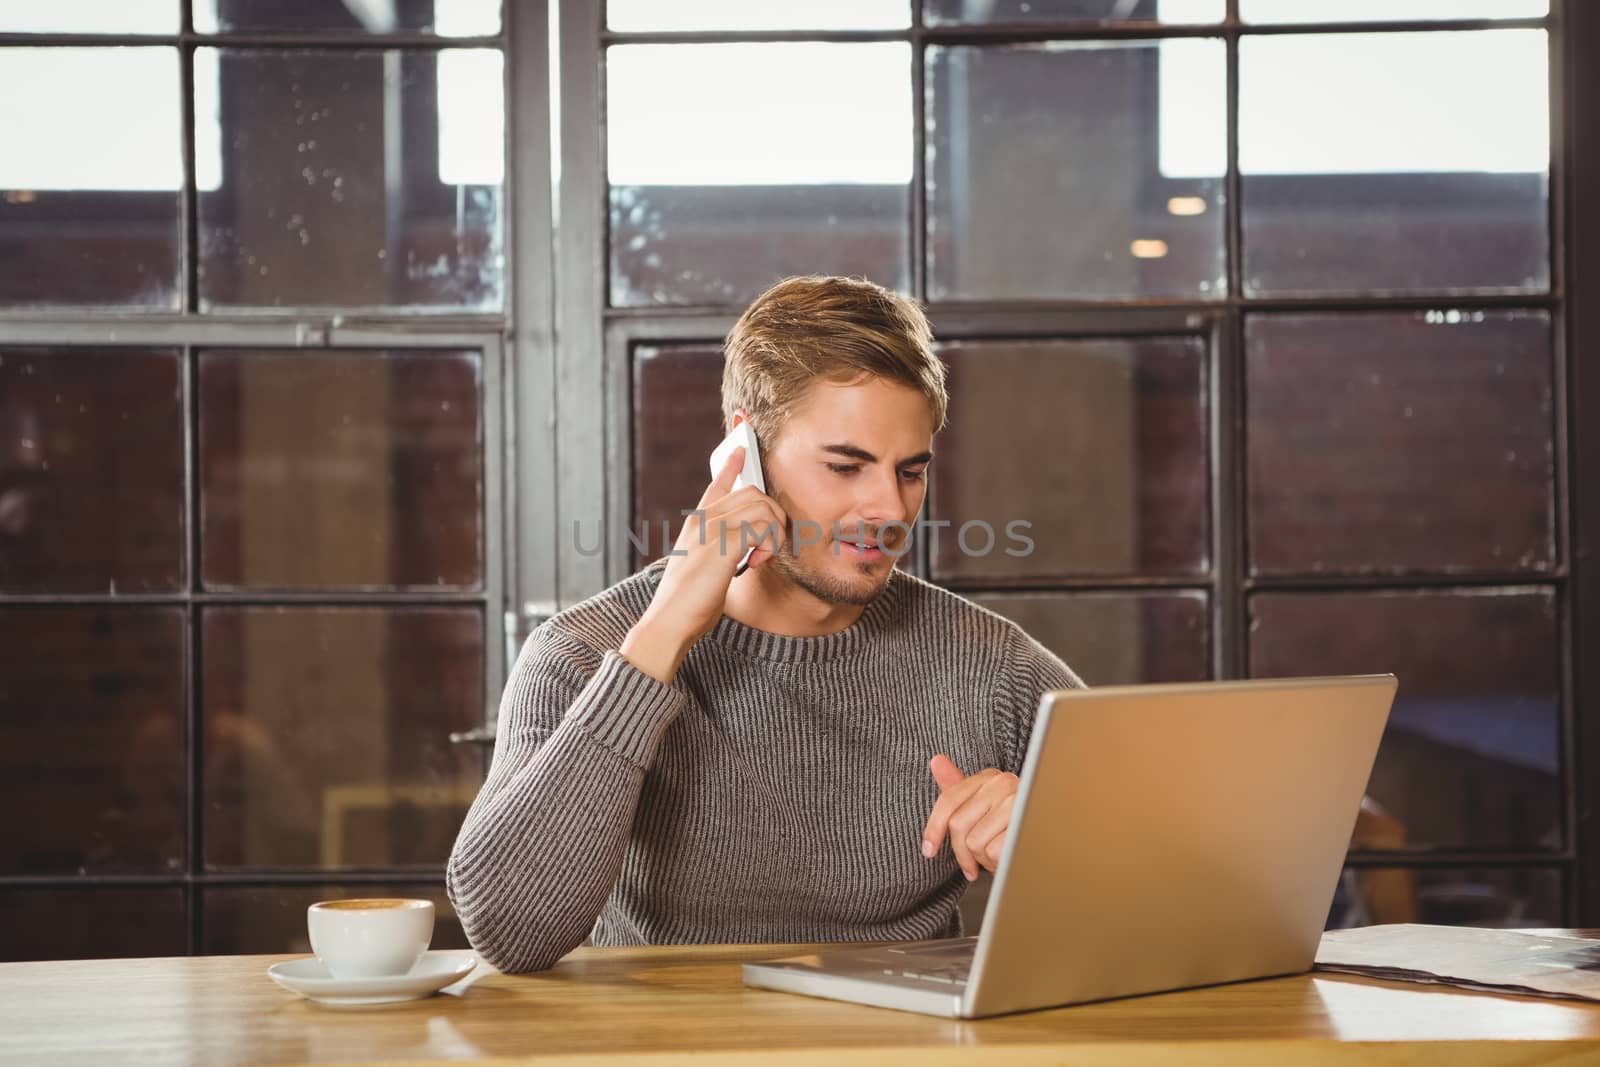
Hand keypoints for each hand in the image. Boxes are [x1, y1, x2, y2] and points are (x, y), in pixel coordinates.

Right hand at [621, 447, 787, 682]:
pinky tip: (757, 562)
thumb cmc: (687, 603)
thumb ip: (720, 552)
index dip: (731, 465)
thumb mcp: (703, 569)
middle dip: (772, 517)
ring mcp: (712, 529)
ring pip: (762, 506)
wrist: (669, 620)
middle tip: (767, 548)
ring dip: (774, 533)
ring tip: (761, 557)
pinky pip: (763, 526)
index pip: (716, 485)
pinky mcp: (723, 544)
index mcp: (696, 524)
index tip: (741, 448)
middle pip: (753, 493)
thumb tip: (745, 551)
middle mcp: (703, 520)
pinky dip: (770, 544)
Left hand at [920, 754, 1018, 880]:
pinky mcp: (1027, 824)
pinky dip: (997, 864)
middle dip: (962, 852)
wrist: (1048, 849)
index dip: (934, 828)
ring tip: (996, 855)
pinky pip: (993, 851)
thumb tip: (936, 760)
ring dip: (982, 859)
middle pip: (958, 824)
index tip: (928, 850)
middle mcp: (1004, 783)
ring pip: (974, 841)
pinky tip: (1007, 859)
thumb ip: (957, 786)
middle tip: (973, 862)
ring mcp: (1017, 802)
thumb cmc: (1009, 830)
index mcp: (990, 777)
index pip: (949, 800)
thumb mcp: (980, 808)